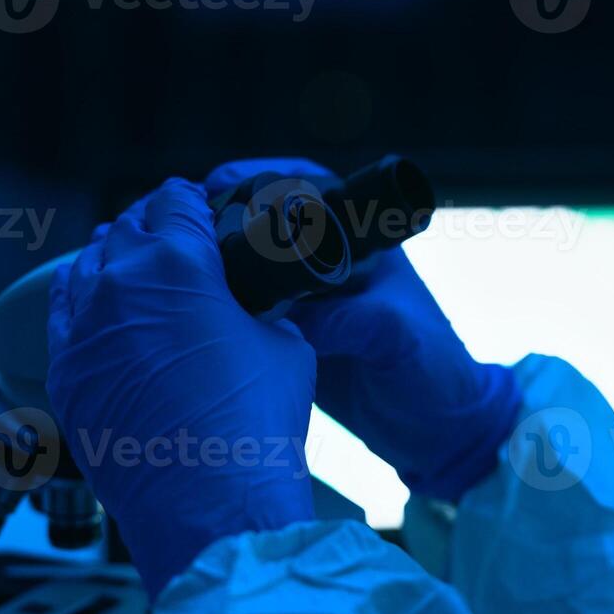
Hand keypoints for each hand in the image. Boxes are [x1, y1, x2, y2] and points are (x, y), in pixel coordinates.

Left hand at [46, 179, 316, 598]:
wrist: (208, 500)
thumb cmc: (254, 423)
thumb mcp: (288, 347)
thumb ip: (263, 312)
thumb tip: (256, 313)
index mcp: (178, 262)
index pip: (177, 201)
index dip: (196, 200)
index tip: (205, 207)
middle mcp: (119, 285)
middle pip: (127, 227)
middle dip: (155, 224)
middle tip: (180, 237)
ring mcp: (84, 330)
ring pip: (89, 266)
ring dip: (116, 256)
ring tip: (140, 266)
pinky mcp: (67, 373)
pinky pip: (63, 314)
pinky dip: (84, 299)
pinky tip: (100, 302)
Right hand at [206, 159, 522, 501]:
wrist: (438, 432)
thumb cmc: (436, 373)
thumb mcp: (398, 338)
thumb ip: (356, 322)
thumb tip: (301, 323)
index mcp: (365, 244)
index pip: (307, 188)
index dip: (260, 181)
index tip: (219, 185)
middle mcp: (330, 265)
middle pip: (263, 226)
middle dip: (220, 226)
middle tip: (182, 236)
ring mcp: (307, 303)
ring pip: (249, 271)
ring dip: (215, 271)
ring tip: (175, 275)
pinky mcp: (291, 341)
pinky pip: (248, 318)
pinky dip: (220, 315)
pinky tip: (188, 320)